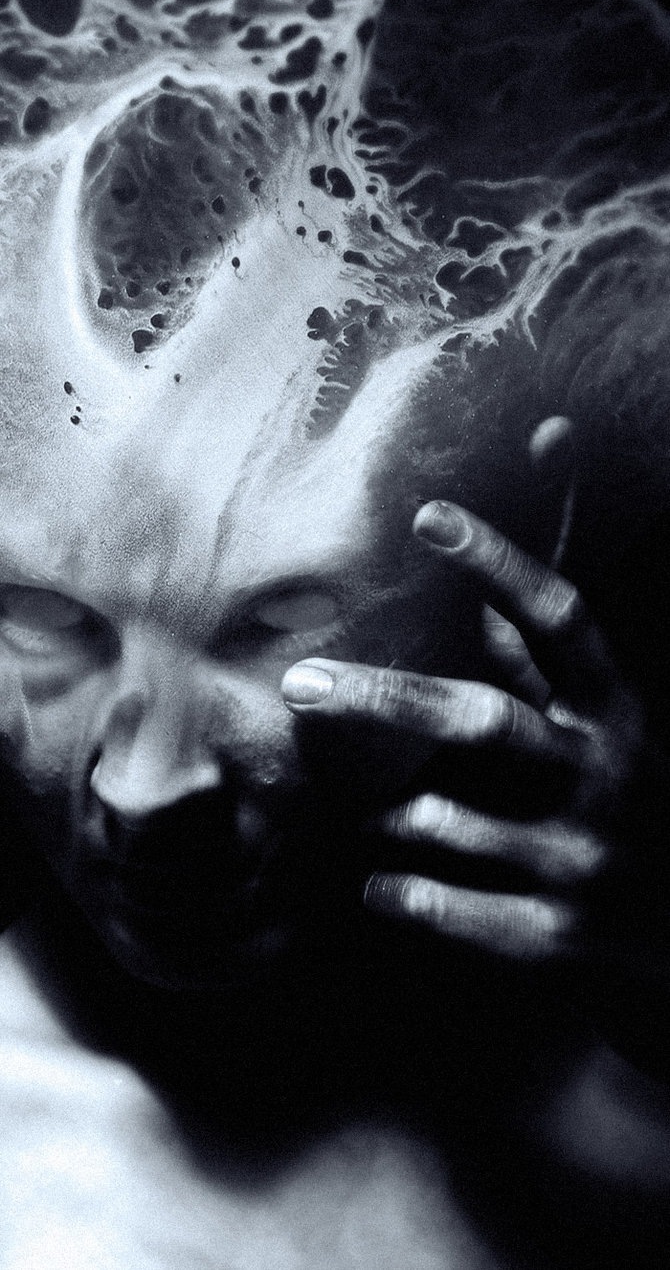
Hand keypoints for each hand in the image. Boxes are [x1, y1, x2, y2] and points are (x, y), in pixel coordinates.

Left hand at [281, 502, 669, 988]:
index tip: (428, 516)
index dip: (499, 563)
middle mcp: (599, 776)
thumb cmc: (615, 786)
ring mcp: (579, 860)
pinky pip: (448, 909)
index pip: (559, 619)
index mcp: (609, 708)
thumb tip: (484, 543)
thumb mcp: (593, 712)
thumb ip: (536, 639)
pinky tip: (372, 879)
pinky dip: (398, 891)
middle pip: (484, 721)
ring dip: (378, 810)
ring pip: (446, 823)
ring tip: (336, 800)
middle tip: (298, 683)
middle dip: (386, 700)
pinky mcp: (554, 936)